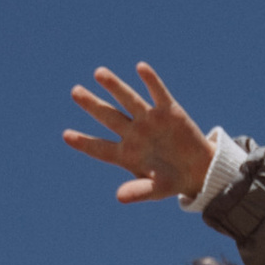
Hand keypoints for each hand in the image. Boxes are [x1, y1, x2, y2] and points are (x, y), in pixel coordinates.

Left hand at [64, 61, 215, 207]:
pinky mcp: (168, 111)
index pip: (100, 148)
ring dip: (115, 87)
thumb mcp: (156, 190)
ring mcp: (149, 120)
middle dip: (92, 105)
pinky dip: (151, 81)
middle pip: (109, 117)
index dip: (84, 142)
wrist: (197, 170)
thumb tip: (119, 197)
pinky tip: (140, 67)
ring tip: (99, 73)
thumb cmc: (170, 182)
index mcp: (126, 154)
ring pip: (128, 100)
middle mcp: (134, 133)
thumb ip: (138, 192)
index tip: (66, 136)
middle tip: (75, 92)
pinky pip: (158, 93)